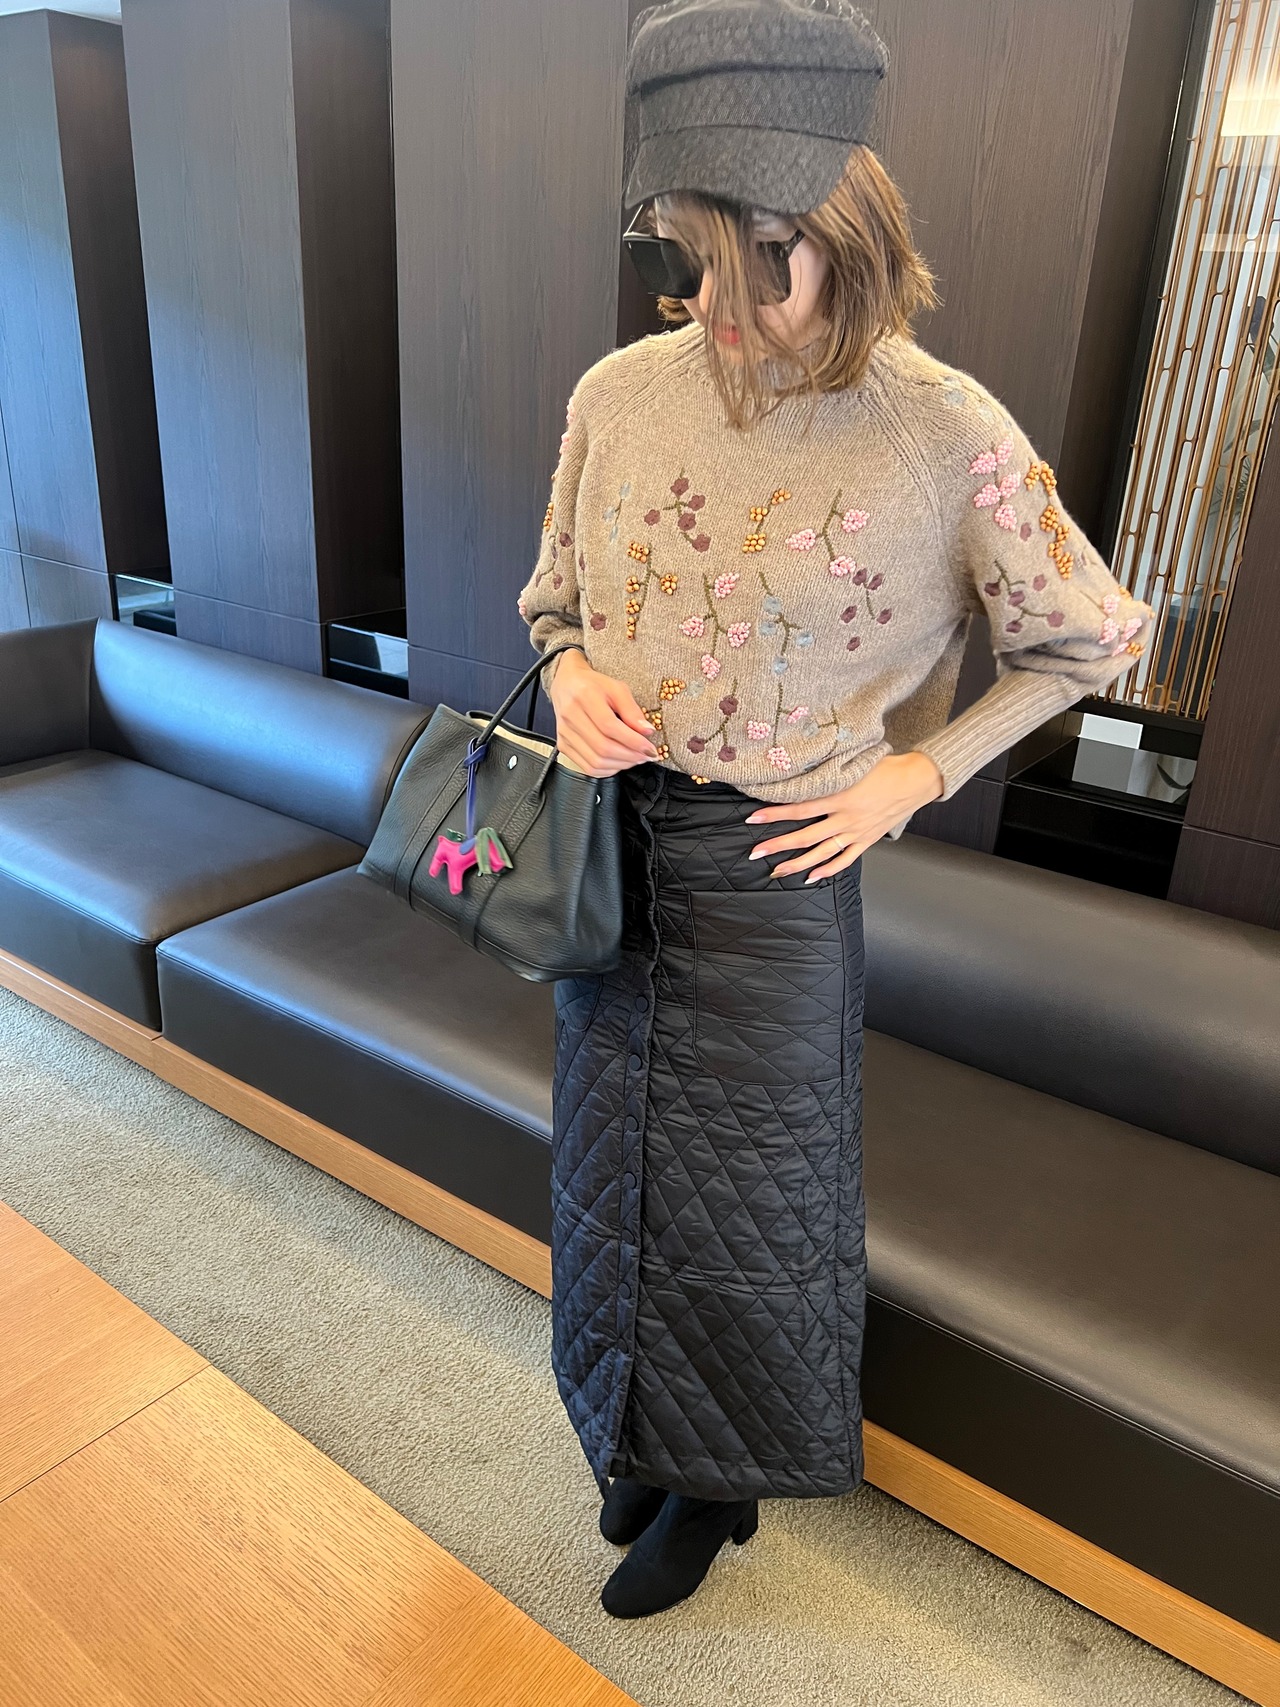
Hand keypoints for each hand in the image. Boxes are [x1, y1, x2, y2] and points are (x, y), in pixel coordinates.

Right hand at [547, 648, 657, 776]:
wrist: (567, 685)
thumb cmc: (594, 686)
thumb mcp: (617, 689)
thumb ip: (632, 710)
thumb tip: (647, 732)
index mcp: (585, 697)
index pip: (610, 727)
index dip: (633, 741)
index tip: (650, 748)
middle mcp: (571, 717)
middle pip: (603, 747)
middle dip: (630, 756)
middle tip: (646, 756)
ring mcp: (565, 734)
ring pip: (596, 762)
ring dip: (621, 765)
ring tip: (636, 759)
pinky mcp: (563, 746)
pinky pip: (588, 768)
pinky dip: (608, 770)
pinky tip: (620, 762)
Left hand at [745, 752, 944, 880]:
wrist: (915, 781)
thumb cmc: (885, 767)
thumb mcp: (853, 763)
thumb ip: (827, 772)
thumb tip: (800, 772)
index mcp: (840, 796)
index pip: (799, 809)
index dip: (775, 814)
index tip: (754, 819)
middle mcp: (846, 818)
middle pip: (805, 836)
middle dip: (778, 845)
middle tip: (756, 852)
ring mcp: (856, 832)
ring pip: (821, 852)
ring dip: (797, 863)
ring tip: (777, 871)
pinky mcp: (866, 840)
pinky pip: (845, 860)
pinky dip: (828, 870)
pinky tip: (812, 877)